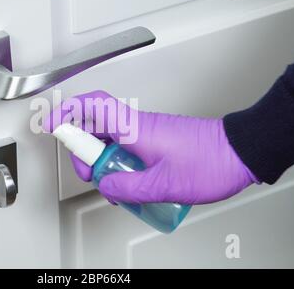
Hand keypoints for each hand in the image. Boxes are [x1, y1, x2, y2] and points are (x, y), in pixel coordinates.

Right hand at [43, 90, 256, 204]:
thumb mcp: (163, 184)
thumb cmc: (212, 161)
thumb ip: (128, 188)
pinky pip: (125, 150)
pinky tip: (131, 185)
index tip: (51, 124)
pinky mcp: (154, 142)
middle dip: (86, 154)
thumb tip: (106, 185)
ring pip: (110, 141)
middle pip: (95, 128)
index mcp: (135, 128)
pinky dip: (120, 166)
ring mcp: (145, 134)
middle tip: (94, 177)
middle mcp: (137, 126)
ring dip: (104, 164)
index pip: (92, 106)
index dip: (66, 111)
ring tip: (118, 187)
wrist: (242, 152)